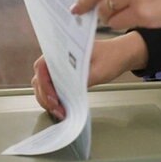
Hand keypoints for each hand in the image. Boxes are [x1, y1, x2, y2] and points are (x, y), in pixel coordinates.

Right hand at [31, 31, 149, 119]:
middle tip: (58, 110)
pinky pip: (52, 88)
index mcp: (62, 49)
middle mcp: (57, 57)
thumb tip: (68, 93)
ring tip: (61, 112)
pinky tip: (62, 109)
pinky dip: (54, 100)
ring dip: (48, 101)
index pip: (42, 66)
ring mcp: (59, 67)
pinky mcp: (63, 76)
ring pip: (43, 86)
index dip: (45, 84)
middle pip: (40, 79)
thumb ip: (83, 80)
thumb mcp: (99, 71)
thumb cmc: (111, 57)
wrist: (121, 54)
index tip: (55, 98)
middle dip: (46, 97)